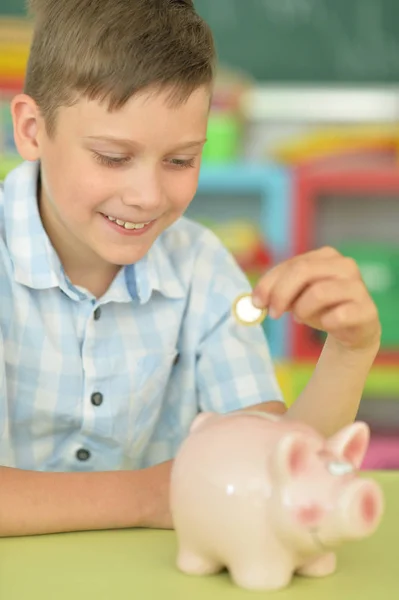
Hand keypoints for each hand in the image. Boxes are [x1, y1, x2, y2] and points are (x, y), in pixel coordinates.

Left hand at [252, 246, 380, 352]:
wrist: (352, 330)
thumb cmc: (320, 309)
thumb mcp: (296, 297)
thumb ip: (277, 293)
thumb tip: (254, 301)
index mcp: (325, 256)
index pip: (291, 264)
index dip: (269, 283)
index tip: (256, 302)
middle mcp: (344, 265)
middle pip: (303, 271)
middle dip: (281, 293)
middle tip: (272, 313)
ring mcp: (358, 286)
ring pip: (318, 292)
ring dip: (302, 310)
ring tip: (301, 318)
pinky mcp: (367, 309)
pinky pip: (338, 316)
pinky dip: (325, 322)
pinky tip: (326, 324)